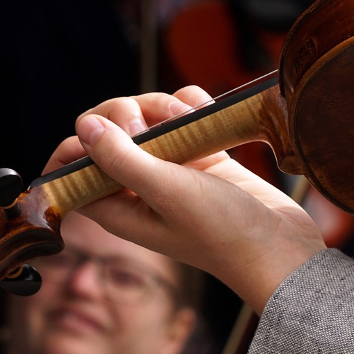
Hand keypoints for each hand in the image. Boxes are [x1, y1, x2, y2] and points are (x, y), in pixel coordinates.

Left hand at [45, 87, 325, 312]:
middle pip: (107, 134)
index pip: (71, 172)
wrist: (282, 247)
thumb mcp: (167, 193)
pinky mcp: (202, 157)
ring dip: (162, 107)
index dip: (76, 146)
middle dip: (124, 115)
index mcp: (118, 207)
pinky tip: (206, 111)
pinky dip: (191, 106)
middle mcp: (139, 188)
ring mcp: (171, 170)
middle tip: (148, 126)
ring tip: (188, 119)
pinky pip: (183, 117)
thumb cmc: (223, 232)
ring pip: (145, 119)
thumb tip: (85, 126)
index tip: (100, 134)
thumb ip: (121, 160)